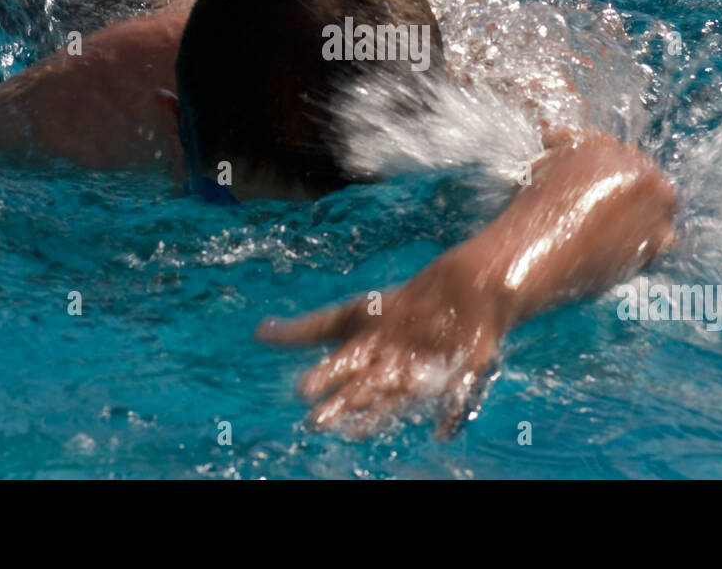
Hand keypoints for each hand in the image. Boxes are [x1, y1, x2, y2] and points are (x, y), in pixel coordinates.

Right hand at [255, 252, 508, 439]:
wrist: (457, 291)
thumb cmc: (402, 308)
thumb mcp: (353, 314)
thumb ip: (308, 330)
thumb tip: (258, 334)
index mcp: (367, 359)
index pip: (342, 371)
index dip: (325, 381)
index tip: (302, 392)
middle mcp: (392, 372)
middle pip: (365, 389)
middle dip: (344, 404)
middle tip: (319, 419)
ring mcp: (427, 375)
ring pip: (401, 398)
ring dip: (380, 415)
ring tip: (357, 430)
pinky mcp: (463, 374)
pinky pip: (458, 396)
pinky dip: (453, 413)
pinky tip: (444, 431)